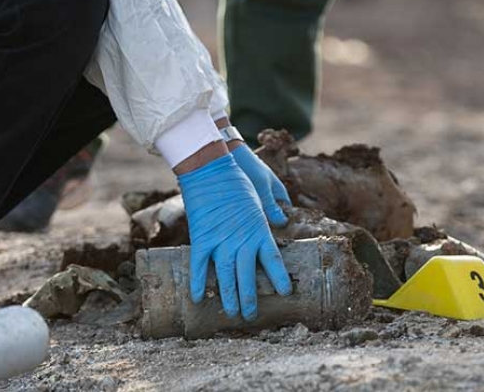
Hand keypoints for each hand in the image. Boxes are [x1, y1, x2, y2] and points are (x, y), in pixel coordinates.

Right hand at [177, 154, 291, 320]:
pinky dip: (198, 282)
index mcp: (260, 230)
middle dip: (250, 299)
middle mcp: (242, 241)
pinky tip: (198, 298)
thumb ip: (272, 209)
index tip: (285, 293)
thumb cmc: (239, 176)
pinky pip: (199, 265)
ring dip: (229, 297)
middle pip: (248, 277)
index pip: (273, 261)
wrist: (211, 168)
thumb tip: (283, 220)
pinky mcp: (202, 238)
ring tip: (231, 314)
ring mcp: (221, 241)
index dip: (278, 279)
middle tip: (251, 316)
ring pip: (226, 277)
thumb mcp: (262, 192)